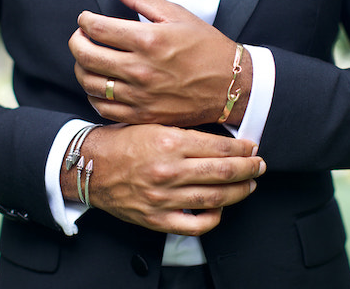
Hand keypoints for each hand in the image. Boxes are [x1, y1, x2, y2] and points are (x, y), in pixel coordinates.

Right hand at [60, 124, 265, 235]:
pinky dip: (214, 218)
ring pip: (215, 198)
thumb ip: (185, 132)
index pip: (219, 148)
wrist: (89, 166)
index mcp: (169, 142)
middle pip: (223, 173)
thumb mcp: (153, 125)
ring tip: (248, 185)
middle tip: (260, 165)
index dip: (242, 149)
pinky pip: (195, 225)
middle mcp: (168, 170)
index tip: (251, 148)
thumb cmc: (120, 142)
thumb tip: (221, 141)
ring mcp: (163, 197)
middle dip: (249, 169)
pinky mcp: (156, 219)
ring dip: (239, 191)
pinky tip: (220, 209)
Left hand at [68, 0, 251, 126]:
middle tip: (80, 36)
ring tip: (88, 59)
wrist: (231, 86)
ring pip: (90, 83)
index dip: (85, 20)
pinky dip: (94, 95)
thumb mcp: (177, 15)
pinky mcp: (143, 115)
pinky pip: (103, 107)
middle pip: (86, 55)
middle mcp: (141, 69)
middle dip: (76, 42)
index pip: (97, 28)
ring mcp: (140, 95)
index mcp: (148, 40)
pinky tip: (100, 85)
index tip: (86, 19)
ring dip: (81, 67)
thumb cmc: (207, 49)